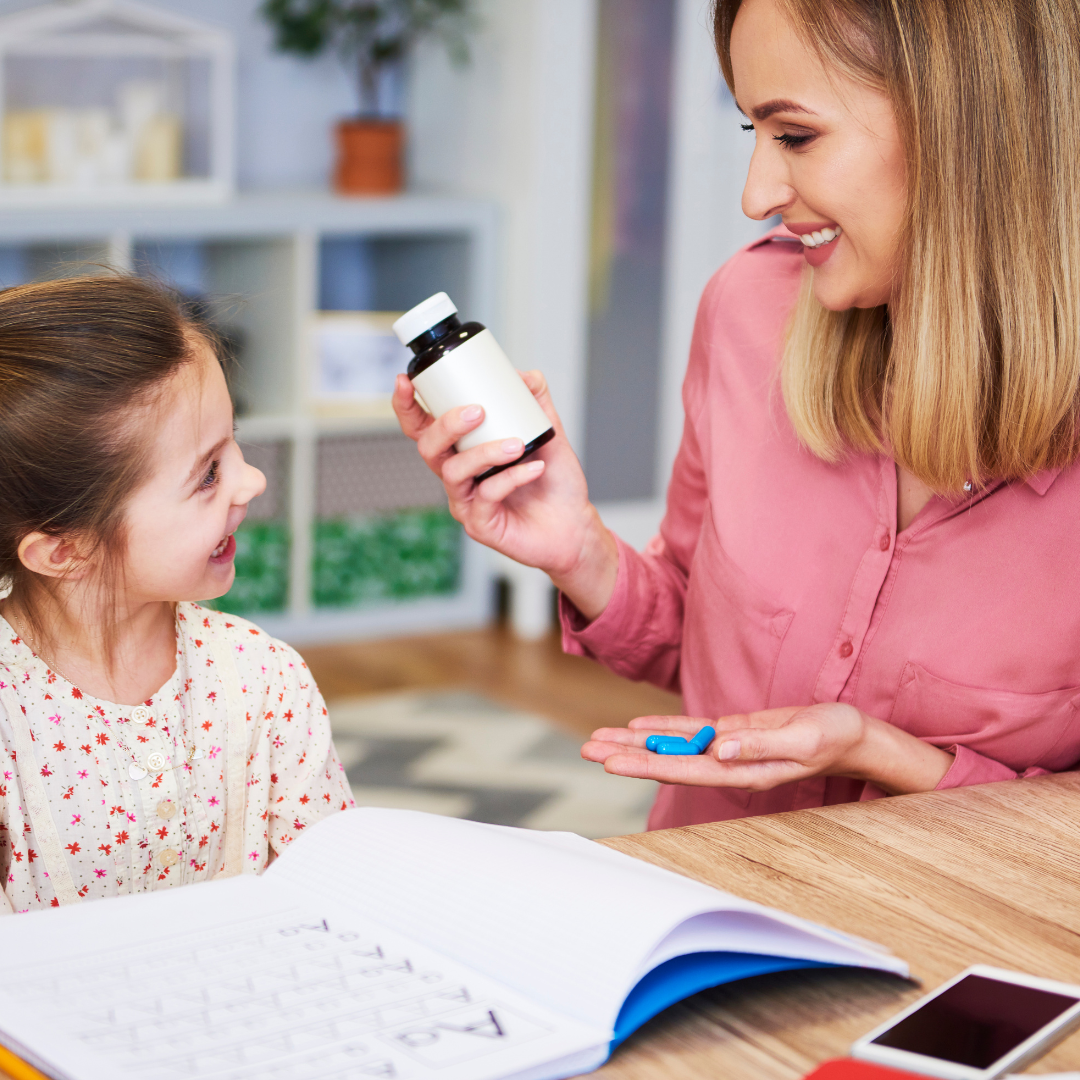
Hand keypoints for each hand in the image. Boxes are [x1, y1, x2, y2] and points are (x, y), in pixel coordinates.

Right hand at [392, 370, 617, 619]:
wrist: (575, 525)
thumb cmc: (555, 484)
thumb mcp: (548, 433)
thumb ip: (536, 402)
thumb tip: (524, 374)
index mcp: (463, 452)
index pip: (423, 428)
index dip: (407, 406)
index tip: (406, 381)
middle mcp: (458, 477)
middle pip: (428, 448)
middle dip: (446, 425)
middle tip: (477, 411)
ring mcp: (466, 503)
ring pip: (454, 472)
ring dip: (484, 452)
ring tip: (517, 444)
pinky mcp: (481, 526)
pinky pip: (487, 496)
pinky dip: (511, 478)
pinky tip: (535, 468)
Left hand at [581, 704, 954, 794]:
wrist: (853, 735)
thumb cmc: (835, 737)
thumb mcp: (804, 737)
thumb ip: (761, 745)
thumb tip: (718, 749)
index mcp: (743, 771)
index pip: (684, 769)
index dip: (646, 764)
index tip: (612, 762)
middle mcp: (728, 764)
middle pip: (668, 760)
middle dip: (627, 755)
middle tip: (587, 749)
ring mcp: (728, 749)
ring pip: (673, 746)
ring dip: (636, 742)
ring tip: (598, 739)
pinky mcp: (733, 733)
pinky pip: (690, 731)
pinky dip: (663, 728)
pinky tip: (637, 727)